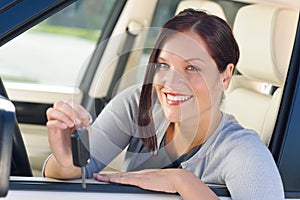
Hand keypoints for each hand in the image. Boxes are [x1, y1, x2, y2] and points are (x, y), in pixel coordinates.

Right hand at [45, 99, 90, 177]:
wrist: (74, 157)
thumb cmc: (79, 142)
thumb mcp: (86, 128)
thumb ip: (84, 119)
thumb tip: (81, 115)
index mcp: (71, 114)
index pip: (70, 103)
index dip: (77, 108)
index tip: (84, 117)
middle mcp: (62, 118)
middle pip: (59, 104)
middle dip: (69, 110)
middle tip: (76, 120)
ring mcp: (56, 125)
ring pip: (52, 111)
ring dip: (63, 116)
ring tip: (71, 125)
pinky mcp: (52, 133)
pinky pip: (50, 123)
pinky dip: (58, 123)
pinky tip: (65, 127)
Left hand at [93, 169, 217, 199]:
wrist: (177, 178)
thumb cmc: (170, 182)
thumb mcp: (157, 183)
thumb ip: (150, 184)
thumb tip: (148, 187)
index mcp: (142, 175)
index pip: (125, 175)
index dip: (115, 176)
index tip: (107, 177)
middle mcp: (139, 174)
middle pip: (120, 175)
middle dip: (108, 176)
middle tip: (97, 176)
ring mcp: (139, 177)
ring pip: (120, 176)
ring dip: (109, 177)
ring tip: (98, 177)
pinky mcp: (141, 180)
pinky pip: (126, 179)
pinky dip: (117, 179)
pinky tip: (110, 179)